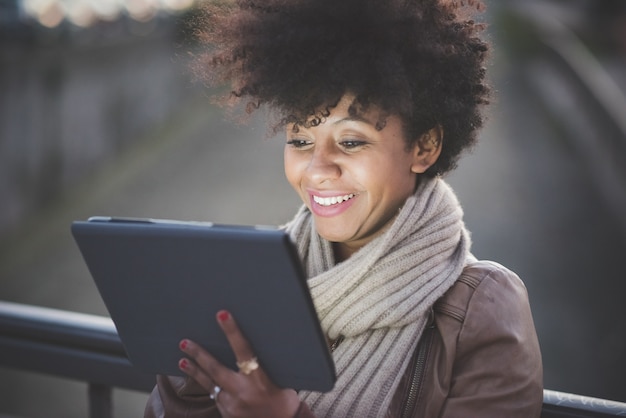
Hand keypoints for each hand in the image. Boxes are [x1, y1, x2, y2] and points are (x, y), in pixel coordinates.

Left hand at [178, 310, 300, 417]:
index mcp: (259, 381)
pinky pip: (215, 396)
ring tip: (182, 360)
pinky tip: (200, 378)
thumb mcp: (283, 384)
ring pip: (209, 385)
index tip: (222, 315)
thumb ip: (267, 369)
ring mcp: (231, 405)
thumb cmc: (285, 404)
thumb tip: (257, 347)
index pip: (243, 351)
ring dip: (195, 372)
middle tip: (184, 343)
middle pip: (215, 369)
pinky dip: (208, 386)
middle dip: (199, 354)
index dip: (232, 332)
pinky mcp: (226, 414)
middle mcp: (242, 392)